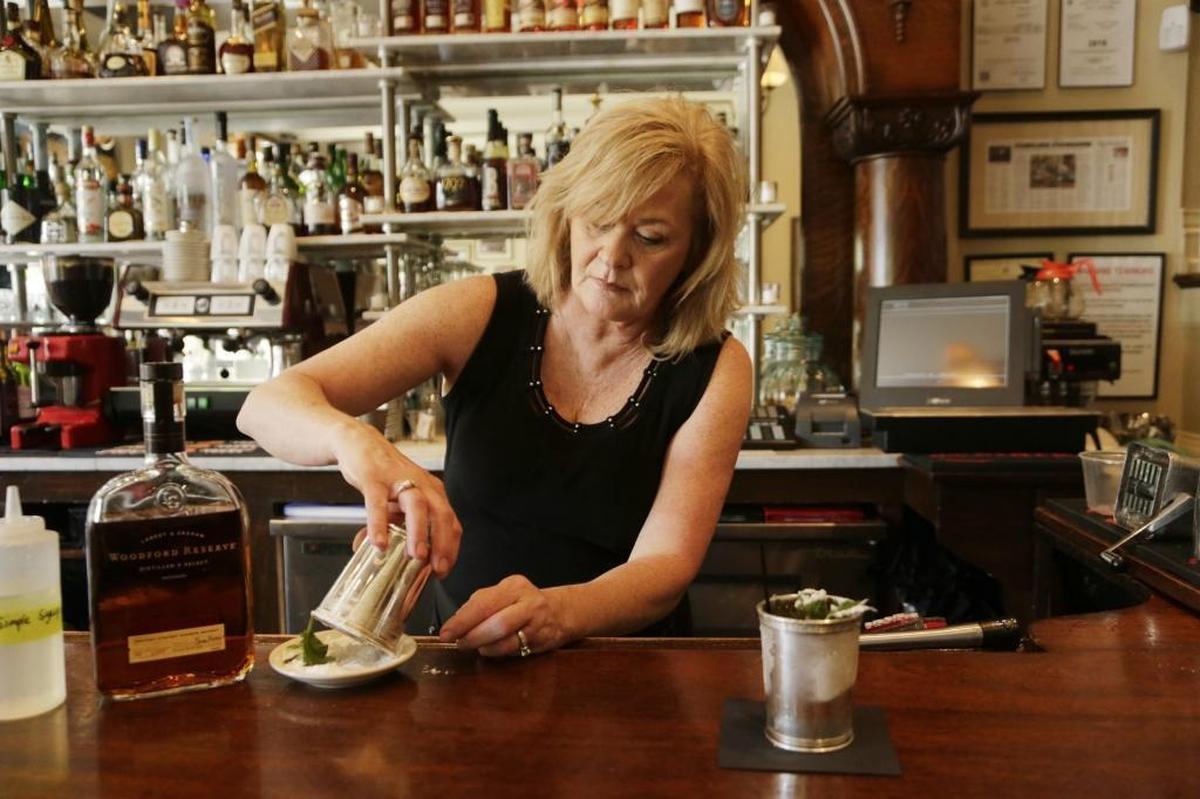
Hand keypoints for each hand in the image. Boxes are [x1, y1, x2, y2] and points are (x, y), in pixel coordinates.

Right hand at [333, 421, 460, 578]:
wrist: (359, 443)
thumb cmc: (383, 475)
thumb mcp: (395, 502)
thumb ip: (392, 527)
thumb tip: (382, 556)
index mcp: (432, 492)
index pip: (451, 522)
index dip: (451, 547)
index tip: (444, 571)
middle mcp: (421, 484)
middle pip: (441, 514)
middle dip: (443, 544)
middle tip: (438, 569)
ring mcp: (398, 479)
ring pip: (416, 506)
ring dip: (419, 532)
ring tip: (417, 556)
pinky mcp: (374, 477)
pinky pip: (378, 502)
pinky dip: (379, 524)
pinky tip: (378, 544)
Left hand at [438, 575, 571, 657]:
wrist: (561, 612)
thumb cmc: (524, 604)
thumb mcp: (504, 595)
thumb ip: (480, 604)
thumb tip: (455, 621)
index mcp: (513, 586)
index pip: (483, 603)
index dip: (462, 620)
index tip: (446, 632)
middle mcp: (527, 601)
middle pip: (495, 622)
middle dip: (472, 635)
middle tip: (458, 642)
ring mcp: (536, 621)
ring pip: (505, 638)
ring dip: (483, 645)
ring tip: (473, 646)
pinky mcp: (540, 639)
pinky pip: (513, 649)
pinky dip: (496, 651)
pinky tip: (489, 649)